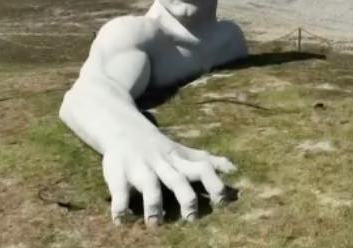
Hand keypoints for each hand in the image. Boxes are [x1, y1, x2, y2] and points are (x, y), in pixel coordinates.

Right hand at [101, 131, 235, 225]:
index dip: (214, 183)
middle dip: (186, 197)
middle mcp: (163, 165)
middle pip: (178, 180)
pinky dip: (119, 207)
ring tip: (155, 223)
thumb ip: (205, 161)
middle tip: (192, 218)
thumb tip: (234, 168)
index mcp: (180, 161)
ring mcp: (141, 169)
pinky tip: (121, 221)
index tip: (224, 201)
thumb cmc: (159, 147)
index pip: (202, 168)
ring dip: (153, 204)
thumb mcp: (183, 152)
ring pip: (150, 186)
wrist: (123, 128)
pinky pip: (119, 192)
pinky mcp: (118, 174)